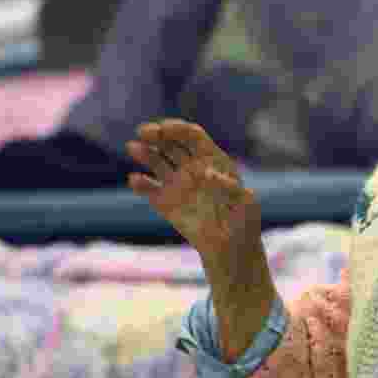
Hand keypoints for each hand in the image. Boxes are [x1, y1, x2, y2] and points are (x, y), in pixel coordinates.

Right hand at [126, 119, 259, 259]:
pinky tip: (135, 179)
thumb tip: (207, 173)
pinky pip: (149, 189)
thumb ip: (229, 188)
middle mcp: (193, 167)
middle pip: (171, 143)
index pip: (193, 136)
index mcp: (213, 160)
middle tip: (143, 132)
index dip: (178, 129)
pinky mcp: (165, 203)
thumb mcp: (245, 204)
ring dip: (145, 152)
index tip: (164, 128)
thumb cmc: (243, 223)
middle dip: (157, 134)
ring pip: (157, 161)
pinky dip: (141, 183)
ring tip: (133, 147)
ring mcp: (178, 184)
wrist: (230, 249)